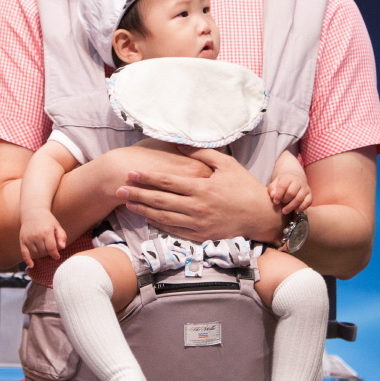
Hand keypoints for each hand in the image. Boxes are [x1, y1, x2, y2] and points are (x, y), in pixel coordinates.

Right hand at [20, 213, 67, 263]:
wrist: (33, 212)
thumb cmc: (47, 220)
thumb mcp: (57, 226)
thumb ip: (62, 236)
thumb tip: (62, 247)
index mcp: (46, 232)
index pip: (51, 248)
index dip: (55, 254)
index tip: (57, 256)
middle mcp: (36, 236)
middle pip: (44, 251)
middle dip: (48, 250)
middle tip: (49, 243)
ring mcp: (28, 238)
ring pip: (36, 252)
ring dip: (40, 251)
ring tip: (42, 242)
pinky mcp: (22, 240)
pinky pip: (24, 253)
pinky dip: (27, 260)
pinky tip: (32, 265)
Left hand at [120, 147, 281, 243]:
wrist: (260, 216)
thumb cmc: (244, 187)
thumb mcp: (227, 164)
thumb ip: (202, 154)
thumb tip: (181, 144)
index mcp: (201, 188)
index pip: (167, 182)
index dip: (147, 178)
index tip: (131, 173)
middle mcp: (196, 207)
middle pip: (159, 200)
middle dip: (137, 194)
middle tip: (118, 189)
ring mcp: (197, 224)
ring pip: (163, 217)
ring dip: (143, 211)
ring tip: (127, 204)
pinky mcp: (200, 236)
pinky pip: (174, 231)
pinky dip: (159, 225)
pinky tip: (148, 218)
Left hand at [267, 173, 312, 213]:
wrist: (295, 178)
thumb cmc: (283, 183)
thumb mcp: (275, 183)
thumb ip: (272, 189)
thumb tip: (273, 195)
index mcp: (288, 178)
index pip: (283, 186)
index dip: (278, 195)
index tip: (275, 202)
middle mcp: (298, 182)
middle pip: (291, 193)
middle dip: (285, 200)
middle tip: (281, 204)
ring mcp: (305, 188)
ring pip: (299, 198)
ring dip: (291, 207)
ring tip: (284, 211)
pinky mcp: (310, 194)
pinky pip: (308, 202)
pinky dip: (302, 208)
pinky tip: (295, 210)